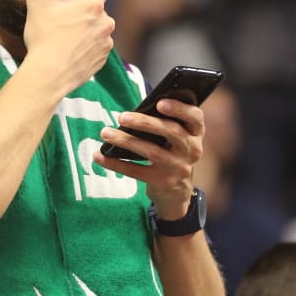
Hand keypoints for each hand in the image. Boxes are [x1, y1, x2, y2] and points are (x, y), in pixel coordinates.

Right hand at [12, 0, 114, 95]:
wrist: (47, 76)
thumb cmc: (43, 38)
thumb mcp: (36, 2)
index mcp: (93, 6)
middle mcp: (106, 23)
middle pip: (98, 10)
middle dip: (84, 11)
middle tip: (64, 17)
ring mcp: (105, 44)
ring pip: (98, 30)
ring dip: (87, 30)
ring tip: (65, 37)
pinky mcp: (101, 62)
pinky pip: (97, 50)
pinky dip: (87, 49)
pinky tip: (70, 52)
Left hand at [95, 98, 204, 220]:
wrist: (177, 192)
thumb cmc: (171, 152)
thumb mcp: (176, 139)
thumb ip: (165, 122)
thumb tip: (135, 110)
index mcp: (196, 133)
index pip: (195, 117)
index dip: (179, 108)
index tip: (160, 102)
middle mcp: (192, 150)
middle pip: (170, 132)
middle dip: (145, 122)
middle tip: (122, 117)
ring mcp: (179, 168)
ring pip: (151, 151)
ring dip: (126, 141)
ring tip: (106, 133)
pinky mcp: (163, 182)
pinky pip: (137, 171)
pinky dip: (116, 163)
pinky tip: (100, 156)